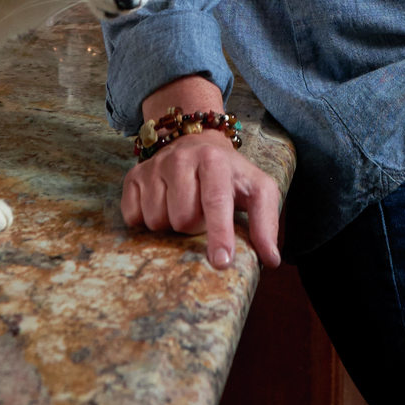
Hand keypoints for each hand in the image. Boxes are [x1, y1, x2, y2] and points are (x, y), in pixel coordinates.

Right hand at [120, 74, 280, 268]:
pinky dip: (146, 220)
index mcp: (214, 161)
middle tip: (202, 213)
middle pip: (183, 218)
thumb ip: (267, 222)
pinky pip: (133, 216)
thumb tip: (271, 258)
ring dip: (171, 224)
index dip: (219, 233)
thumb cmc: (230, 175)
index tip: (221, 262)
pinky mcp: (133, 175)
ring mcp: (154, 165)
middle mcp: (181, 158)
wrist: (196, 143)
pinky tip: (161, 205)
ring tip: (183, 207)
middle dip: (194, 226)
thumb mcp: (257, 189)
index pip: (216, 201)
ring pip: (156, 220)